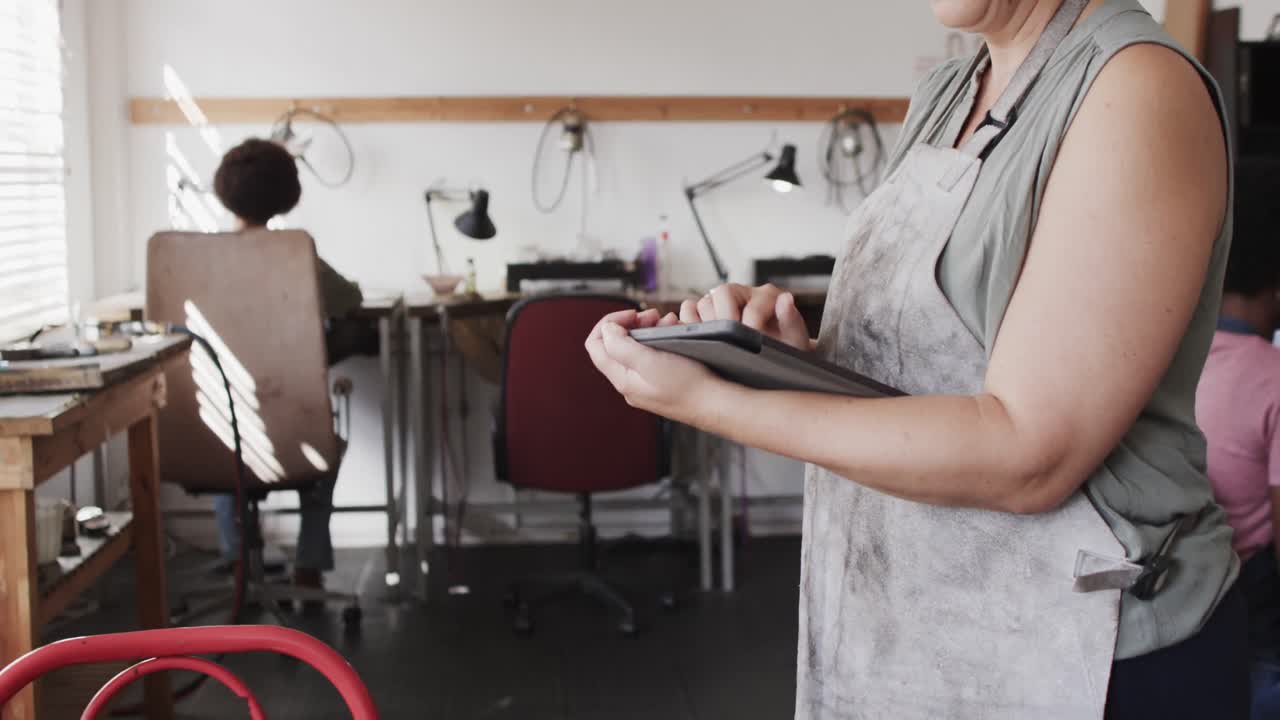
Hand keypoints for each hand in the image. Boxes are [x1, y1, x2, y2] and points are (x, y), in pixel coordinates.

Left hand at [584, 308, 726, 424]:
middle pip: (615, 344)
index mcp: (622, 378)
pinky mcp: (660, 380)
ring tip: (669, 323)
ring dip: (650, 329)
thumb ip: (621, 346)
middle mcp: (630, 382)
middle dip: (632, 323)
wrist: (715, 404)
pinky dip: (661, 339)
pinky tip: (676, 334)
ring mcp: (645, 382)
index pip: (595, 345)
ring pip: (636, 347)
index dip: (609, 323)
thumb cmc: (687, 386)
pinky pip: (652, 354)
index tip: (632, 315)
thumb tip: (606, 330)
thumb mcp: (650, 361)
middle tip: (653, 316)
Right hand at [681, 283, 813, 351]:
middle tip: (729, 343)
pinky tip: (698, 341)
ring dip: (705, 324)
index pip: (751, 302)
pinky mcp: (706, 314)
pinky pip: (689, 310)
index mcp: (766, 296)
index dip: (750, 322)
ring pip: (703, 302)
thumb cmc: (787, 351)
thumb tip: (785, 299)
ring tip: (715, 344)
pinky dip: (688, 323)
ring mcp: (722, 303)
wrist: (777, 362)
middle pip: (722, 293)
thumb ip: (792, 321)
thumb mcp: (796, 341)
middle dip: (724, 320)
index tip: (751, 341)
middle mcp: (742, 294)